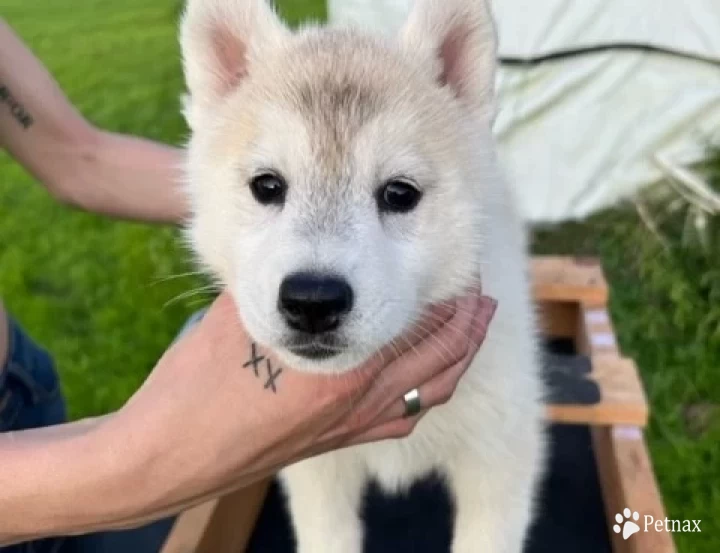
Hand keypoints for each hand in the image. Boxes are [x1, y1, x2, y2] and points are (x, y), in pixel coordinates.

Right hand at [104, 289, 496, 521]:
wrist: (169, 455)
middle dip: (466, 325)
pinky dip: (426, 391)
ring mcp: (351, 429)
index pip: (418, 323)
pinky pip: (404, 418)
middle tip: (480, 295)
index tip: (461, 266)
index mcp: (342, 371)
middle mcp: (359, 404)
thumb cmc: (194, 385)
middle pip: (440, 359)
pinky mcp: (337, 443)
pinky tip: (423, 378)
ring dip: (454, 357)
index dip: (448, 294)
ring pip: (430, 392)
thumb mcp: (241, 316)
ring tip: (468, 329)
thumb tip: (312, 266)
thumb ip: (288, 289)